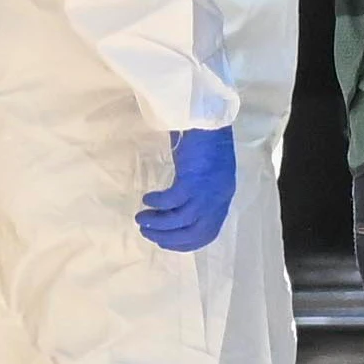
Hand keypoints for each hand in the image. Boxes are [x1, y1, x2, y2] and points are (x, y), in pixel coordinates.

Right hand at [136, 124, 237, 255]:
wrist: (210, 120)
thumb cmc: (206, 145)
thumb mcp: (207, 176)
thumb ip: (198, 194)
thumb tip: (176, 210)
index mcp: (222, 198)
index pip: (207, 233)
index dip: (185, 243)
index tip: (164, 242)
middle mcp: (218, 198)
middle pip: (195, 232)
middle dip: (168, 237)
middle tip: (147, 232)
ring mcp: (208, 190)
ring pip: (182, 220)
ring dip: (159, 223)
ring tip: (141, 218)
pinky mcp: (195, 179)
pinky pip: (173, 201)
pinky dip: (159, 204)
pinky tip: (148, 199)